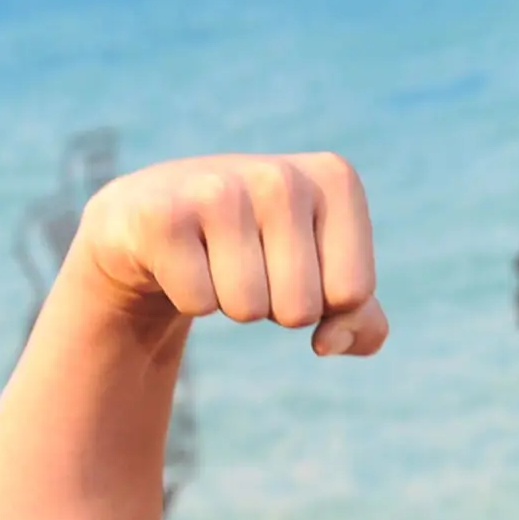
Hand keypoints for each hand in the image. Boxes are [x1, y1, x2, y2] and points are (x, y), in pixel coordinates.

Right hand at [68, 152, 387, 354]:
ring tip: (214, 259)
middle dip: (276, 306)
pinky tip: (179, 258)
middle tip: (248, 263)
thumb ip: (361, 321)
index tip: (294, 263)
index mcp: (335, 180)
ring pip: (249, 310)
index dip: (324, 301)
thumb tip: (327, 343)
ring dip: (232, 303)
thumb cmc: (260, 252)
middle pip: (302, 308)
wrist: (157, 223)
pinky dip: (189, 297)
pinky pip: (198, 303)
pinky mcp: (162, 216)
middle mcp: (281, 176)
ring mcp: (218, 190)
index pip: (353, 293)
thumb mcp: (325, 278)